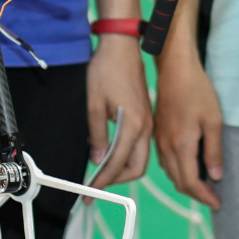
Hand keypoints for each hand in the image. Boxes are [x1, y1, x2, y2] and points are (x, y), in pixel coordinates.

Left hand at [86, 35, 152, 185]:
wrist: (122, 46)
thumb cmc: (106, 70)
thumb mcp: (94, 103)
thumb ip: (97, 134)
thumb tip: (98, 159)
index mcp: (133, 125)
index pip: (118, 163)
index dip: (104, 180)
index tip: (91, 191)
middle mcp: (145, 127)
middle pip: (137, 167)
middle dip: (118, 179)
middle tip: (97, 183)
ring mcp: (148, 122)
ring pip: (140, 157)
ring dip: (122, 167)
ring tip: (101, 171)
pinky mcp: (146, 117)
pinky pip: (140, 144)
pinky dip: (127, 155)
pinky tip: (111, 153)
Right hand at [153, 53, 223, 208]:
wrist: (175, 69)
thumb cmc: (197, 91)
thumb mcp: (213, 120)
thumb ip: (213, 151)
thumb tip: (215, 176)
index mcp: (181, 145)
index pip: (190, 182)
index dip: (204, 197)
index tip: (218, 204)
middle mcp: (166, 146)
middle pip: (178, 182)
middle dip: (196, 194)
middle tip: (213, 197)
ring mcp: (160, 140)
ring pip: (170, 173)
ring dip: (186, 183)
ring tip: (203, 186)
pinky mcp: (158, 133)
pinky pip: (165, 162)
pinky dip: (177, 171)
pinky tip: (188, 167)